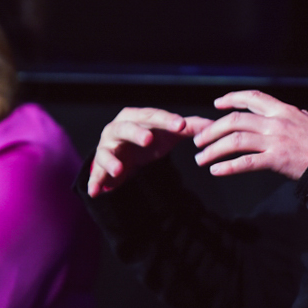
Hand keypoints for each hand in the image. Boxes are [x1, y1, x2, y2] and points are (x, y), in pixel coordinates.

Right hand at [88, 108, 211, 196]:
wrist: (123, 156)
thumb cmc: (147, 140)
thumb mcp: (167, 133)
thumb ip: (188, 127)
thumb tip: (213, 124)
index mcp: (136, 117)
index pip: (152, 115)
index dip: (166, 120)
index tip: (181, 126)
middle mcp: (117, 128)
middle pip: (126, 128)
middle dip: (136, 133)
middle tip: (148, 140)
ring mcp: (107, 147)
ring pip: (106, 151)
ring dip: (111, 160)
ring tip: (119, 170)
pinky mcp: (100, 166)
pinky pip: (96, 174)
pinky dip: (95, 182)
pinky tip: (96, 192)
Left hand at [192, 90, 307, 179]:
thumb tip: (305, 114)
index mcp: (285, 111)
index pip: (252, 98)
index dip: (232, 99)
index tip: (217, 105)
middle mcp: (277, 122)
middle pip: (235, 121)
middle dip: (213, 129)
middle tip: (199, 140)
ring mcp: (276, 140)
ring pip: (235, 141)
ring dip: (213, 150)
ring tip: (201, 159)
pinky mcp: (277, 160)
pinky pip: (246, 163)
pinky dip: (228, 167)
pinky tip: (216, 171)